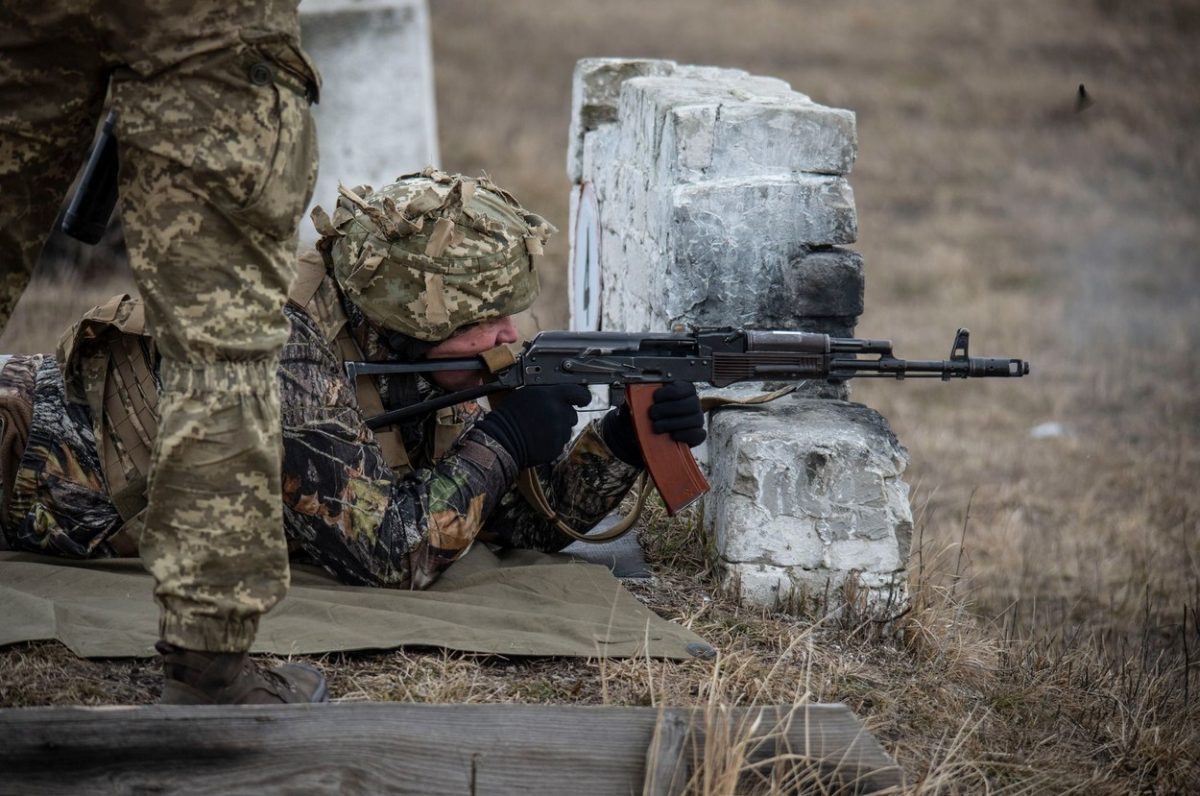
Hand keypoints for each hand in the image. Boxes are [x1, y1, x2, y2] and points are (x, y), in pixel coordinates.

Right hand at [475, 384, 591, 467]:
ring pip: (567, 429)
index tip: (582, 400)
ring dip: (558, 429)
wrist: (502, 439)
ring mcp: (559, 431)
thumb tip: (560, 392)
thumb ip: (548, 392)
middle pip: (572, 414)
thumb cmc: (510, 415)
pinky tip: (538, 438)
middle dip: (563, 416)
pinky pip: (560, 442)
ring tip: (539, 429)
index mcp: (552, 396)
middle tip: (546, 417)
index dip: (582, 397)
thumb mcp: (527, 393)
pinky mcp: (557, 447)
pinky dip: (552, 441)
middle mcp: (559, 412)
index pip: (580, 393)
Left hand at [601, 381, 705, 466]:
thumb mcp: (640, 401)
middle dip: (668, 409)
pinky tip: (672, 435)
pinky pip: (698, 434)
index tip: (655, 398)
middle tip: (653, 414)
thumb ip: (640, 394)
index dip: (669, 392)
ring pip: (694, 419)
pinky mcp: (697, 435)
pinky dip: (684, 435)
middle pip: (690, 403)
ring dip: (672, 423)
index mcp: (682, 390)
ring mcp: (697, 419)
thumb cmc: (645, 414)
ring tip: (657, 427)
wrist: (643, 434)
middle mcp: (693, 403)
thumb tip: (633, 387)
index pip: (683, 388)